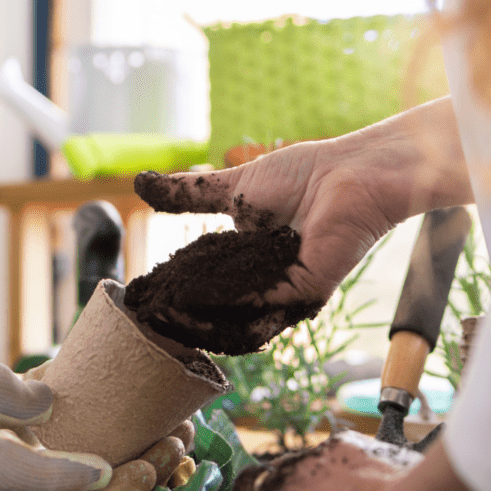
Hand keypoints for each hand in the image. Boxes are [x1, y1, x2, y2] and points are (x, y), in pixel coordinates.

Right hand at [134, 97, 472, 308]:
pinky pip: (263, 307)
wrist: (350, 169)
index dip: (176, 293)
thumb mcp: (234, 187)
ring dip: (202, 320)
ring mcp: (287, 293)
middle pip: (219, 313)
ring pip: (238, 320)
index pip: (207, 288)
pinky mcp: (306, 293)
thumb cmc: (305, 174)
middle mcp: (267, 286)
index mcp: (251, 264)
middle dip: (183, 316)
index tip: (143, 298)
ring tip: (168, 316)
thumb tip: (141, 185)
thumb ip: (190, 194)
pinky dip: (230, 307)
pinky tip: (200, 303)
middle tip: (149, 315)